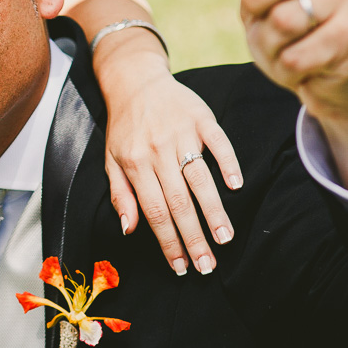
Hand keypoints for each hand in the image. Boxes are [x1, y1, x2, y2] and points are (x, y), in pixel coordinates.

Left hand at [99, 36, 241, 274]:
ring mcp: (181, 134)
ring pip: (200, 178)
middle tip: (207, 265)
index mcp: (135, 164)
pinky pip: (218, 142)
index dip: (168, 241)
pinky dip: (228, 163)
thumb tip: (129, 230)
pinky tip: (236, 186)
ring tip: (225, 237)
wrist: (135, 82)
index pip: (154, 212)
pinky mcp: (201, 118)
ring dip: (214, 210)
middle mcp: (158, 151)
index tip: (181, 265)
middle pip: (178, 202)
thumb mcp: (111, 161)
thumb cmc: (124, 128)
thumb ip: (121, 196)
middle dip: (193, 237)